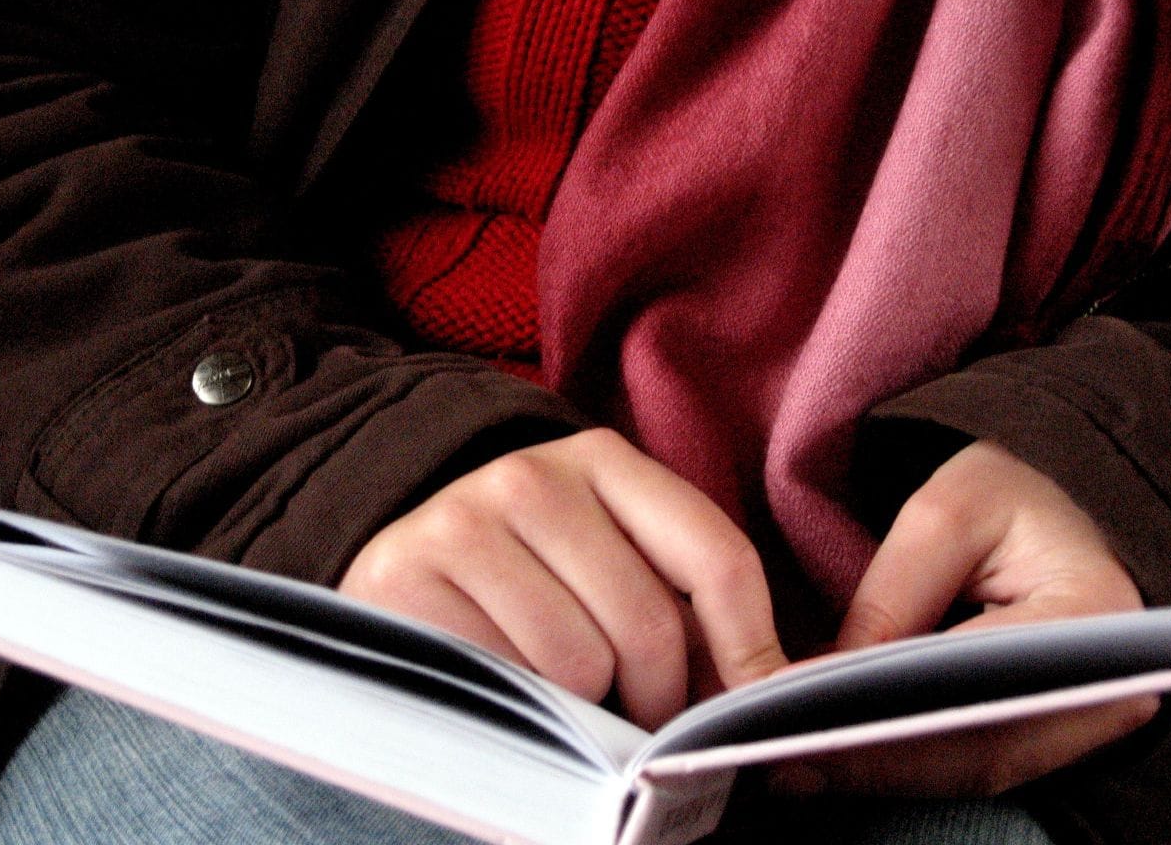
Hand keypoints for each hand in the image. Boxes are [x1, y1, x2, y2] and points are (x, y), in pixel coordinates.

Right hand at [338, 428, 787, 728]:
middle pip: (651, 628)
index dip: (751, 650)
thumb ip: (687, 602)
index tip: (753, 706)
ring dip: (585, 704)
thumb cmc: (530, 566)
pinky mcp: (408, 575)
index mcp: (605, 459)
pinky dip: (522, 705)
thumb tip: (769, 686)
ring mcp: (465, 521)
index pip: (717, 559)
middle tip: (635, 710)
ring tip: (565, 689)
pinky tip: (507, 679)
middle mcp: (533, 476)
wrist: (401, 547)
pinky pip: (508, 682)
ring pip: (580, 665)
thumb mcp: (610, 553)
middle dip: (656, 697)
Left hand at [776, 439, 1157, 796]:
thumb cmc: (1005, 503)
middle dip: (875, 755)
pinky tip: (831, 762)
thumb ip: (893, 592)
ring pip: (967, 770)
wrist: (1052, 522)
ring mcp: (1081, 724)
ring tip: (793, 763)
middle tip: (787, 752)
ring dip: (878, 771)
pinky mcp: (1043, 738)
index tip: (809, 709)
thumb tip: (834, 679)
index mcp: (1094, 615)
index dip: (893, 706)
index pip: (981, 680)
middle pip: (977, 747)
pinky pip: (966, 767)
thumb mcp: (947, 513)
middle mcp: (1107, 689)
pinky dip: (897, 768)